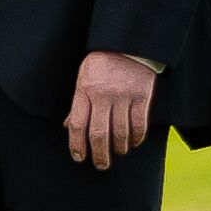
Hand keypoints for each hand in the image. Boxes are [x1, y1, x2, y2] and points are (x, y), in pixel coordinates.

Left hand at [68, 49, 164, 169]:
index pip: (76, 125)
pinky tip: (134, 143)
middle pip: (99, 133)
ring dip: (119, 147)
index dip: (76, 145)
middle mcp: (103, 96)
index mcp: (84, 91)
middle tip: (101, 165)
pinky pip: (139, 122)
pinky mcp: (142, 96)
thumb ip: (77, 103)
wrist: (126, 44)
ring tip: (117, 153)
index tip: (79, 158)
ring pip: (120, 131)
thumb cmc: (100, 63)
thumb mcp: (81, 79)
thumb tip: (68, 127)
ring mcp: (124, 96)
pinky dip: (137, 137)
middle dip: (99, 154)